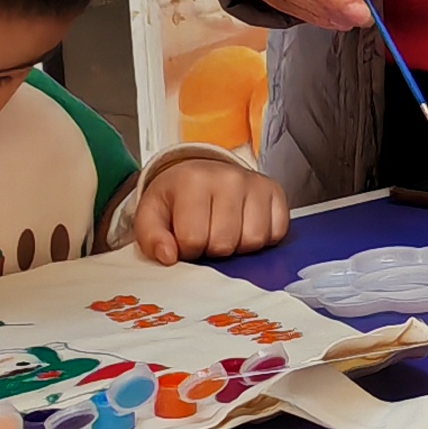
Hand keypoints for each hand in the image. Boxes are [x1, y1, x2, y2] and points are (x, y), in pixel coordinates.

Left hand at [133, 155, 289, 265]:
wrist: (201, 172)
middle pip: (225, 243)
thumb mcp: (151, 214)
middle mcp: (229, 178)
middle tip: (205, 235)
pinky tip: (245, 227)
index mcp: (193, 181)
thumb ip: (151, 238)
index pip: (193, 240)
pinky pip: (276, 233)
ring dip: (237, 246)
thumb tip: (169, 257)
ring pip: (253, 241)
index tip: (184, 237)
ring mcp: (256, 183)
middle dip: (212, 249)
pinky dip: (262, 238)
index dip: (186, 249)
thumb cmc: (176, 197)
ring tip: (225, 231)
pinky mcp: (276, 191)